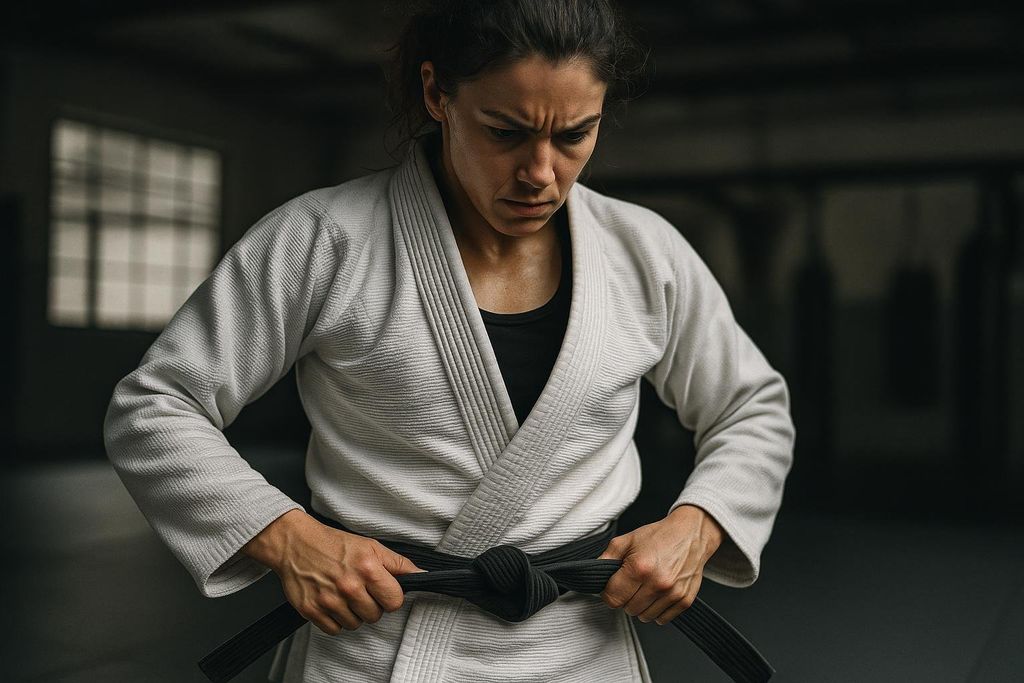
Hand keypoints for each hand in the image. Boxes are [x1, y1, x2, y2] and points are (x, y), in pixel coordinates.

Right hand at [241, 509, 423, 633]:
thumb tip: (422, 575)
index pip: (395, 601)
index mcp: (367, 567)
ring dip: (353, 613)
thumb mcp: (371, 546)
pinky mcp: (312, 610)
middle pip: (375, 616)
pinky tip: (332, 603)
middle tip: (360, 590)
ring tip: (345, 595)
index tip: (382, 590)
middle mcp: (349, 585)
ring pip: (355, 625)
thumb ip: (398, 564)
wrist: (295, 543)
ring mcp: (329, 599)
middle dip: (371, 605)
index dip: (390, 597)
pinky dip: (335, 620)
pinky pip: (335, 630)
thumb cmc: (334, 544)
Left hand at [597, 505, 723, 624]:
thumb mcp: (627, 540)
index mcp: (639, 568)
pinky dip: (657, 610)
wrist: (691, 534)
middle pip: (628, 610)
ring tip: (646, 587)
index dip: (609, 593)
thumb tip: (595, 575)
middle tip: (632, 583)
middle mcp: (657, 583)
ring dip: (641, 605)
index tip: (614, 586)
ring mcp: (673, 594)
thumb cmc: (659, 536)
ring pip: (644, 617)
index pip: (612, 599)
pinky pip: (662, 620)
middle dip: (626, 598)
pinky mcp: (685, 601)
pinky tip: (658, 594)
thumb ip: (607, 558)